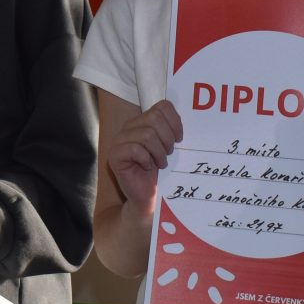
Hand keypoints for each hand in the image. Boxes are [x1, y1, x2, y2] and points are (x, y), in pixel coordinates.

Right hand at [106, 99, 182, 215]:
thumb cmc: (160, 173)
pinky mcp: (115, 155)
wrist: (147, 198)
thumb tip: (188, 119)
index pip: (162, 106)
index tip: (179, 139)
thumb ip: (172, 131)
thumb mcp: (169, 148)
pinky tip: (148, 167)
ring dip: (159, 152)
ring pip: (147, 134)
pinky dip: (147, 159)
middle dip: (167, 137)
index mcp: (142, 122)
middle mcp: (129, 127)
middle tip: (169, 153)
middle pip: (154, 117)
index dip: (175, 121)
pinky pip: (135, 149)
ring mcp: (119, 141)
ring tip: (160, 163)